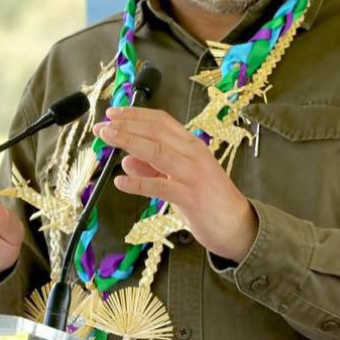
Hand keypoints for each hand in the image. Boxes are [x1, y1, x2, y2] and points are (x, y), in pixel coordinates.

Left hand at [98, 106, 258, 265]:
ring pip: (156, 151)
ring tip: (107, 138)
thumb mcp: (179, 179)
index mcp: (192, 145)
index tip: (113, 113)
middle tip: (102, 125)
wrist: (237, 225)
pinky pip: (159, 186)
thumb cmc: (209, 201)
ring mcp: (192, 175)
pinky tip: (120, 182)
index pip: (161, 121)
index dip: (135, 115)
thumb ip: (154, 168)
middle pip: (155, 132)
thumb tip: (127, 160)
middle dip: (126, 125)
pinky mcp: (190, 197)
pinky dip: (138, 183)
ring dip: (128, 142)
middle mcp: (193, 154)